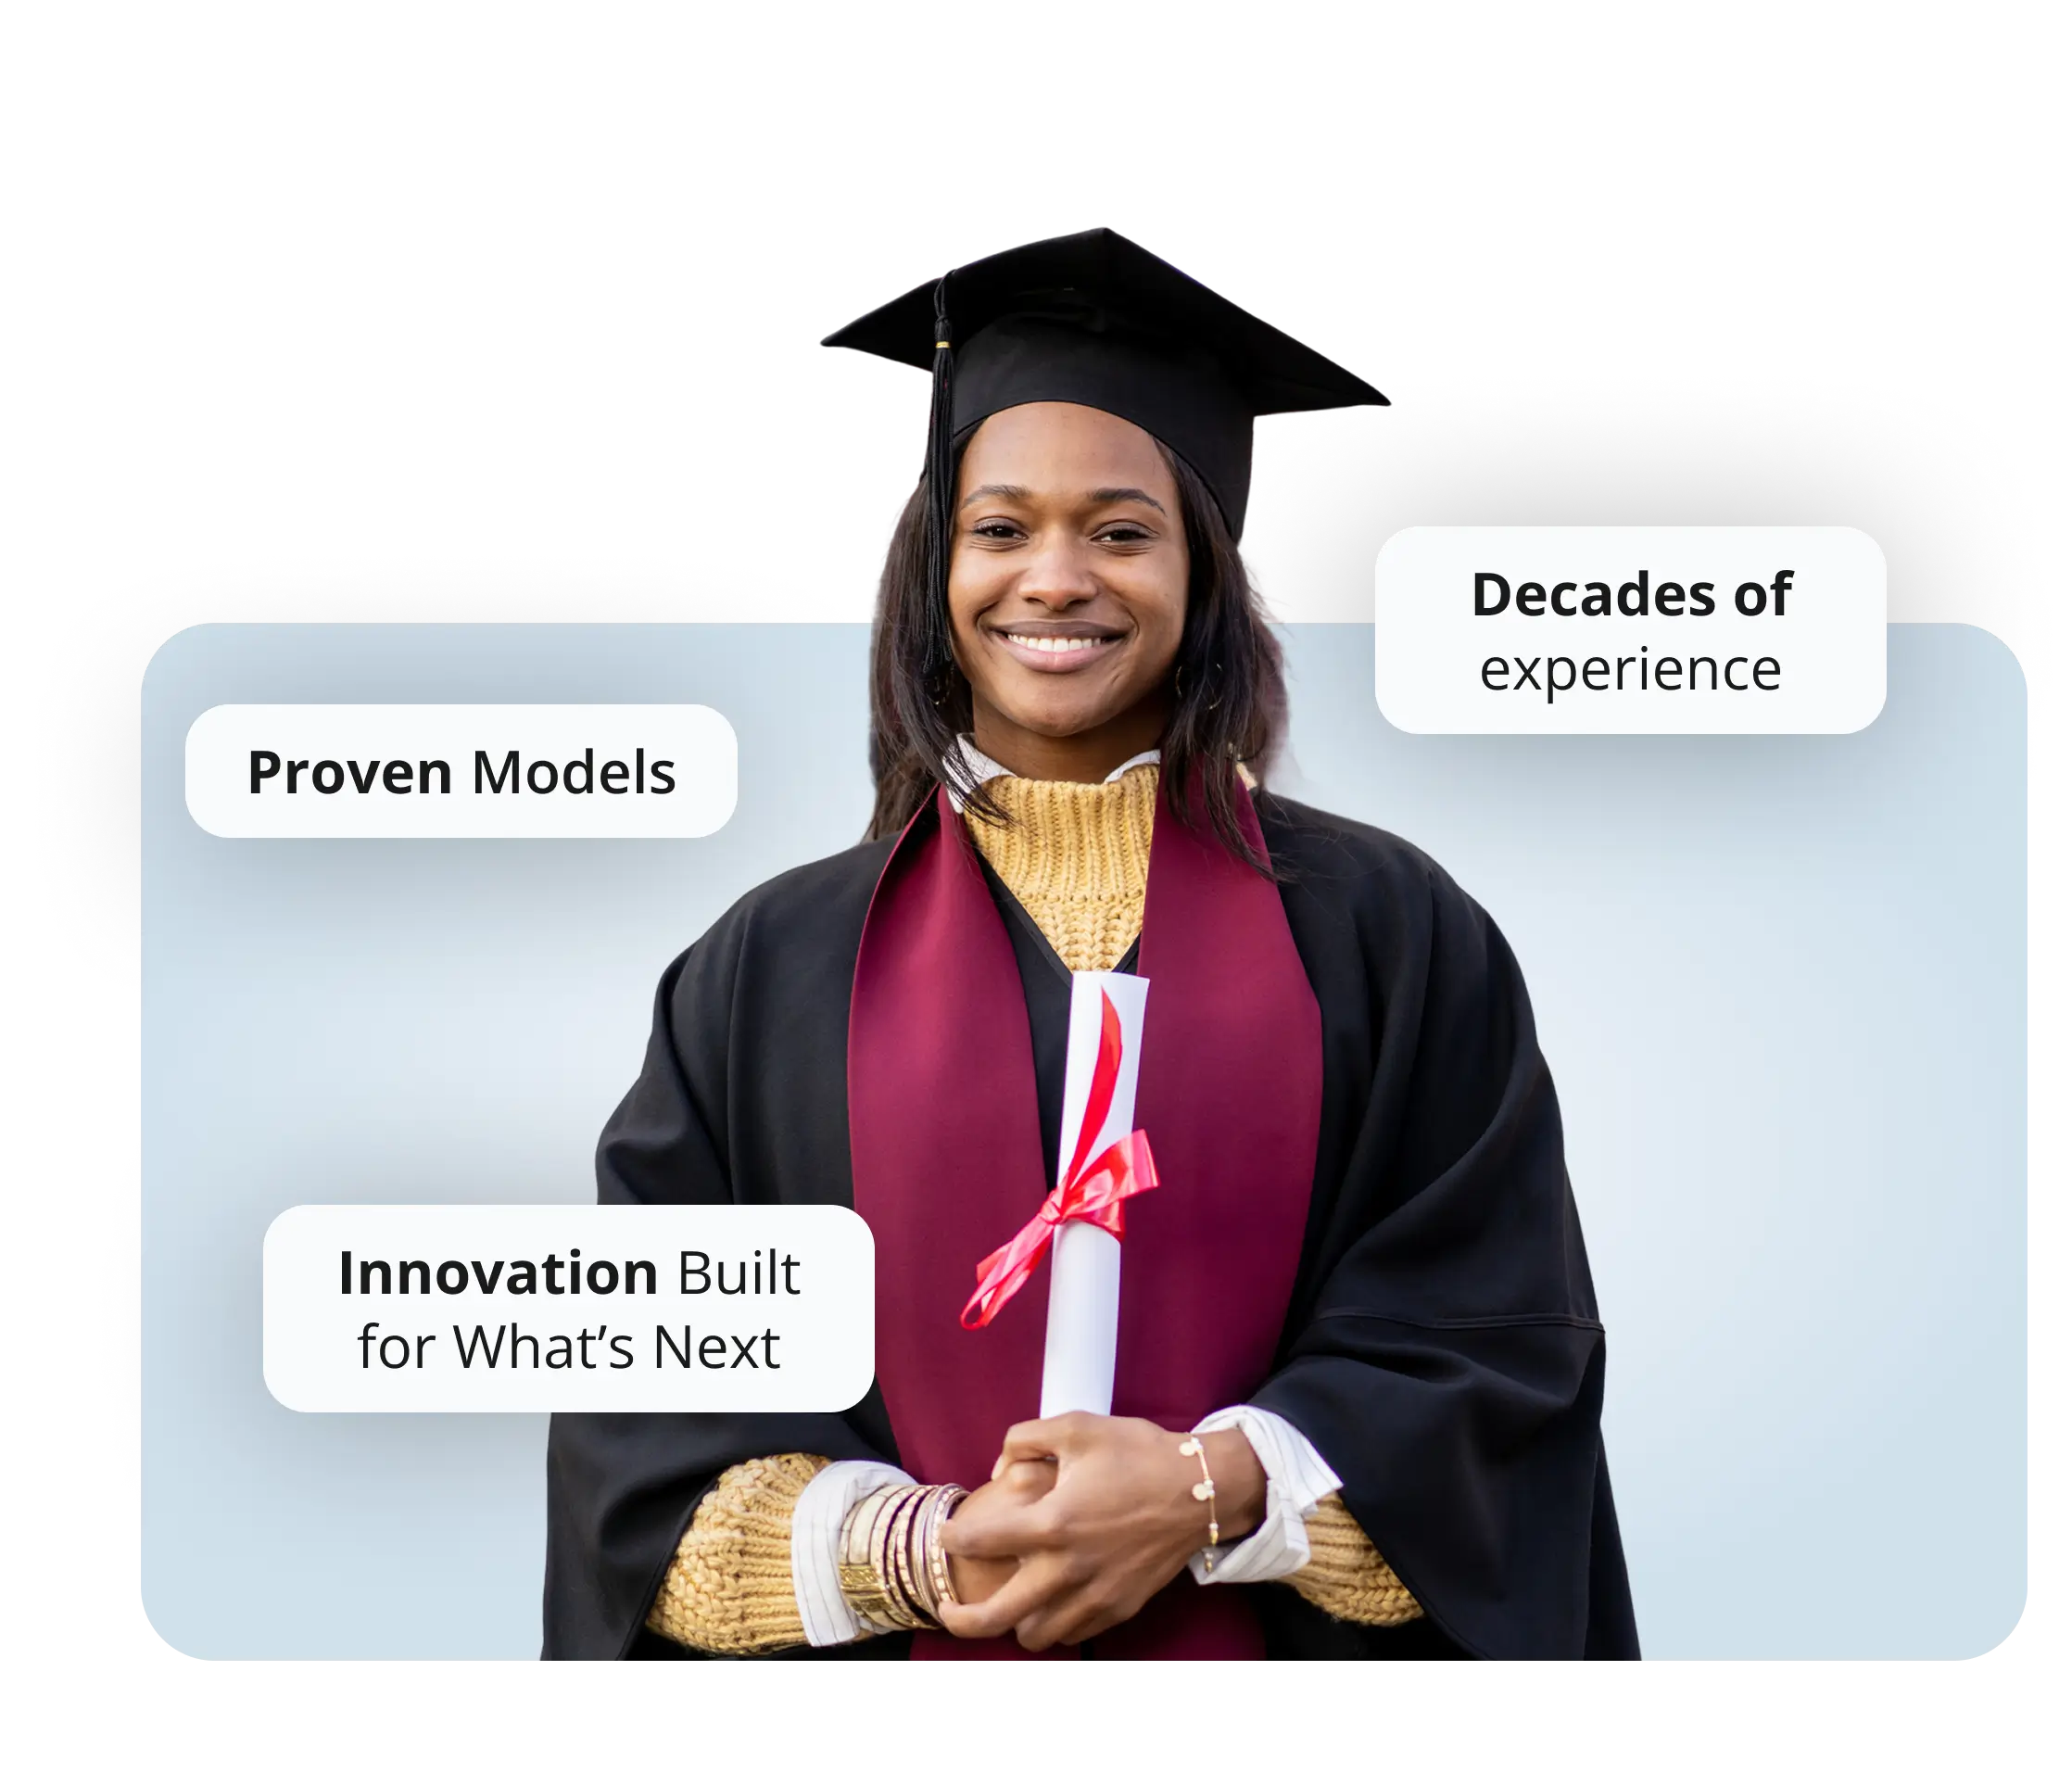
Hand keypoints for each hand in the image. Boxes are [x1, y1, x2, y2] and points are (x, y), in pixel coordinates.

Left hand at [936, 1414, 1266, 1650]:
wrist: (1200, 1490)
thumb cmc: (1139, 1454)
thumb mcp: (1077, 1427)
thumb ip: (1025, 1439)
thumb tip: (1000, 1467)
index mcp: (1052, 1521)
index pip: (980, 1541)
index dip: (952, 1538)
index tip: (947, 1535)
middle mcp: (1067, 1567)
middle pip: (996, 1616)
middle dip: (962, 1618)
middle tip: (949, 1609)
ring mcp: (1094, 1594)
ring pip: (1035, 1635)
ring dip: (1014, 1622)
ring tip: (1008, 1603)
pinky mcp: (1118, 1607)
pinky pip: (1073, 1634)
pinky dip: (1054, 1625)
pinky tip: (1051, 1603)